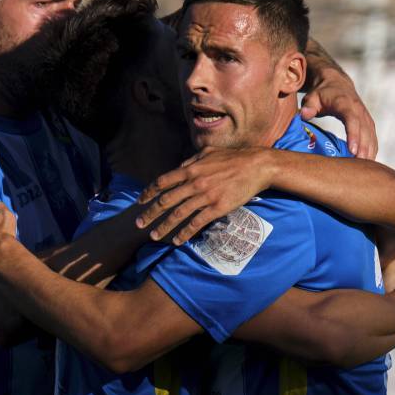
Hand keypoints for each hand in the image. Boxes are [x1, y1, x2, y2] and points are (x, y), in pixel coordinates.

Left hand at [135, 146, 274, 244]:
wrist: (256, 166)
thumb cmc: (232, 158)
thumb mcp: (208, 153)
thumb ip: (191, 161)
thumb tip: (178, 167)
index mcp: (190, 169)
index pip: (162, 182)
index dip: (148, 193)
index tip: (139, 202)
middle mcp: (194, 183)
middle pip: (165, 201)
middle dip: (149, 214)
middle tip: (139, 224)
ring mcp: (205, 196)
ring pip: (178, 214)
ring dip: (163, 227)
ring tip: (154, 236)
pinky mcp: (217, 208)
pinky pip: (196, 223)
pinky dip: (185, 233)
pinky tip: (177, 241)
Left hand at [301, 68, 377, 160]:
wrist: (337, 83)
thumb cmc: (322, 93)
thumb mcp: (312, 97)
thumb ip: (309, 105)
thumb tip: (305, 114)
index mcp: (345, 104)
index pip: (352, 120)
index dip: (354, 135)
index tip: (353, 150)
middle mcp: (359, 110)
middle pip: (364, 131)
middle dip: (363, 149)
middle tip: (359, 167)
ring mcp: (365, 117)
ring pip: (371, 136)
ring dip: (369, 152)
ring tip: (365, 170)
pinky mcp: (368, 123)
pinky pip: (372, 138)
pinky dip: (372, 150)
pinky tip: (368, 164)